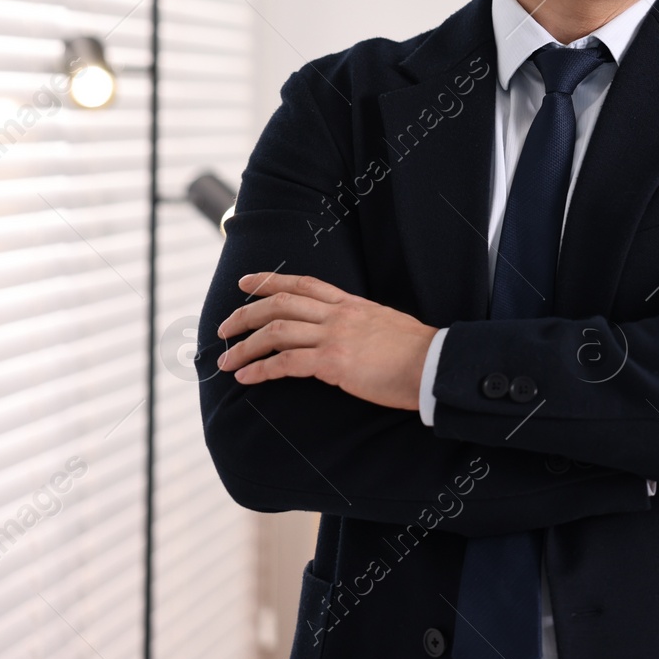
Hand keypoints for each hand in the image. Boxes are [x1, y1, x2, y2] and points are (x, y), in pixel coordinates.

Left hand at [215, 272, 436, 409]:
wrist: (434, 364)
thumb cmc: (418, 351)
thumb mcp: (388, 323)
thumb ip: (363, 323)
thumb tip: (353, 332)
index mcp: (351, 304)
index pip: (304, 284)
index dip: (270, 281)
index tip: (246, 283)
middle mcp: (338, 315)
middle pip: (280, 304)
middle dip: (245, 314)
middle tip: (224, 328)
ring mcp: (335, 337)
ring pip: (276, 332)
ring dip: (245, 346)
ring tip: (226, 360)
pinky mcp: (333, 363)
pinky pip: (285, 363)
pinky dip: (260, 370)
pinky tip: (245, 378)